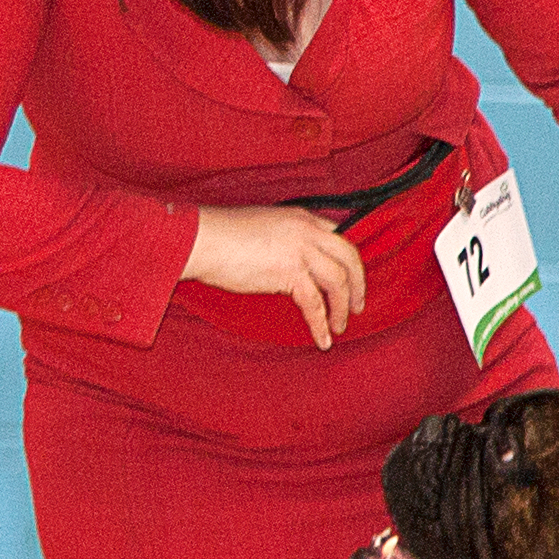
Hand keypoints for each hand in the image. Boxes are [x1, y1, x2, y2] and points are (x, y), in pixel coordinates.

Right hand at [182, 205, 365, 350]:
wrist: (200, 239)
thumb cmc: (222, 236)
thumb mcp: (264, 228)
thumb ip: (286, 241)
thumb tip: (293, 265)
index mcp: (302, 218)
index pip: (340, 236)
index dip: (349, 261)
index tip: (352, 279)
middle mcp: (306, 230)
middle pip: (349, 257)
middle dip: (358, 284)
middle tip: (358, 306)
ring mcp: (300, 250)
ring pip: (338, 281)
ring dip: (342, 308)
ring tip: (339, 327)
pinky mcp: (289, 272)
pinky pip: (315, 304)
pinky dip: (321, 324)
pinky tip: (323, 340)